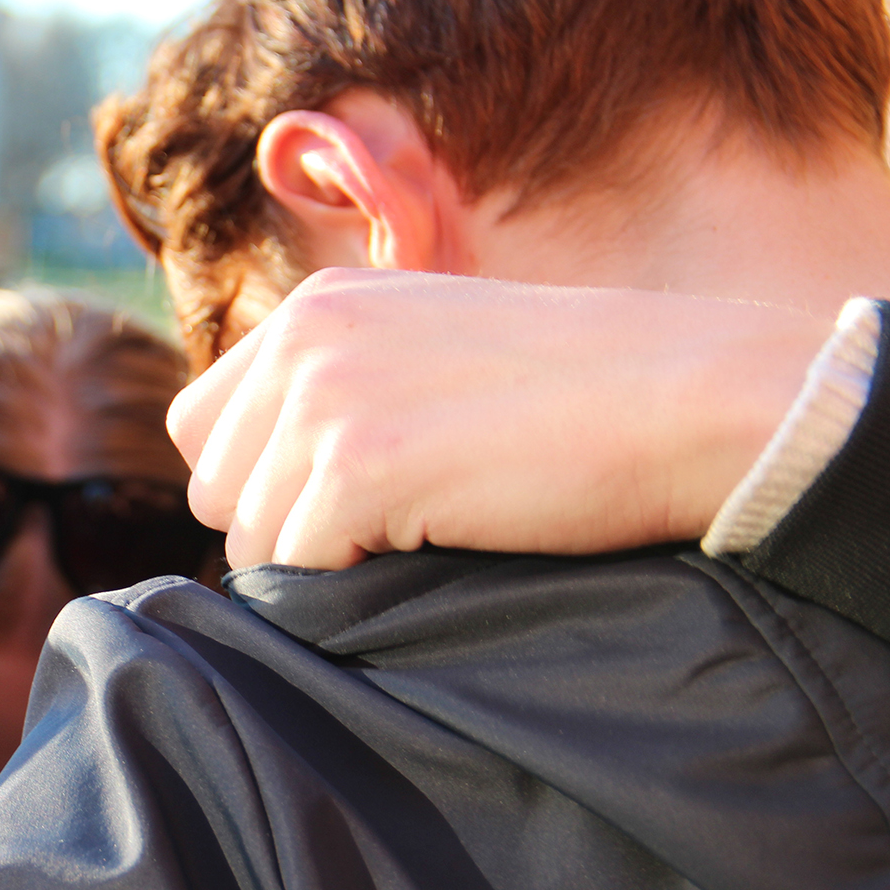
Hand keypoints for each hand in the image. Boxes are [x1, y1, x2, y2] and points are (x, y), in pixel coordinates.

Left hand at [169, 268, 830, 568]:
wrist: (690, 399)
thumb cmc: (574, 393)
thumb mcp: (426, 350)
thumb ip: (337, 387)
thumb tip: (244, 490)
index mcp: (314, 308)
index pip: (199, 426)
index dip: (256, 481)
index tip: (336, 502)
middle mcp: (302, 339)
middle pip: (213, 489)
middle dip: (281, 527)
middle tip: (385, 530)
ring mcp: (326, 399)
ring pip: (249, 537)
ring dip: (322, 561)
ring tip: (420, 532)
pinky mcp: (359, 466)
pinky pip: (298, 567)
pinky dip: (353, 581)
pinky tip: (433, 545)